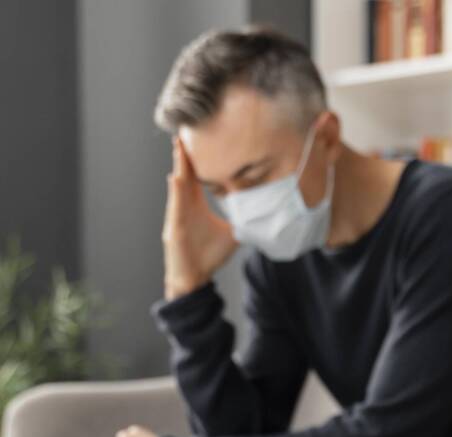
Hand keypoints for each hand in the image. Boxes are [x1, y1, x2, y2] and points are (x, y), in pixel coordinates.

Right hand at [162, 136, 236, 299]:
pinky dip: (176, 192)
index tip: (202, 139)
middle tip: (186, 131)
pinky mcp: (174, 227)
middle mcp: (185, 205)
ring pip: (178, 185)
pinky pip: (175, 206)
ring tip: (179, 147)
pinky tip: (177, 178)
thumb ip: (243, 220)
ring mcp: (178, 215)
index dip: (198, 159)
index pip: (197, 176)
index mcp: (196, 204)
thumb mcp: (232, 234)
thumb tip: (265, 213)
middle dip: (185, 154)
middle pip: (185, 174)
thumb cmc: (209, 255)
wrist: (195, 277)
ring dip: (179, 166)